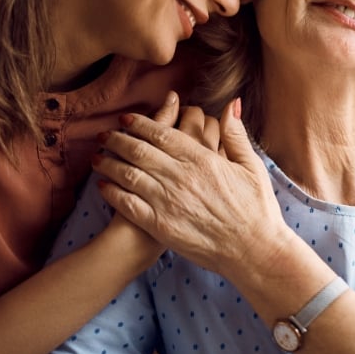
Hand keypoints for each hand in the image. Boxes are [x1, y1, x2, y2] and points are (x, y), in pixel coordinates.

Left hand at [92, 97, 292, 276]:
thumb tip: (231, 103)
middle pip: (138, 150)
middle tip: (104, 134)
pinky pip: (128, 204)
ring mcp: (168, 202)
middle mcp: (181, 177)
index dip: (139, 124)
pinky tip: (103, 186)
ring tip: (97, 157)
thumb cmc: (257, 208)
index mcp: (202, 159)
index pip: (161, 134)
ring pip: (128, 175)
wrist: (254, 250)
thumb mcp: (252, 166)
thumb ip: (236, 134)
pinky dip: (112, 193)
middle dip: (117, 139)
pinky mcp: (161, 226)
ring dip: (109, 163)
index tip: (126, 119)